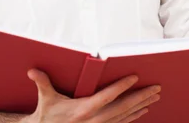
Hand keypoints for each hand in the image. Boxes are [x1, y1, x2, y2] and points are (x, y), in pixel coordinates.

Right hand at [24, 69, 160, 122]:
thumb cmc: (47, 115)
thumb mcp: (45, 99)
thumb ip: (42, 82)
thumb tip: (32, 70)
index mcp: (82, 110)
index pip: (107, 96)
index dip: (122, 86)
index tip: (135, 77)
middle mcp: (94, 120)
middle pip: (123, 107)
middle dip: (141, 97)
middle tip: (156, 87)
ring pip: (125, 116)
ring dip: (141, 105)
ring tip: (155, 96)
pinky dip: (134, 116)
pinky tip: (144, 110)